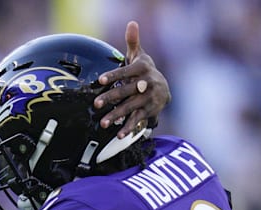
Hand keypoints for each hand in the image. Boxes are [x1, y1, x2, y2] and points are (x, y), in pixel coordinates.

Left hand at [93, 20, 170, 137]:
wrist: (164, 87)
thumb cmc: (144, 70)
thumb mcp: (140, 56)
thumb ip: (133, 41)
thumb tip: (132, 22)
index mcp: (143, 69)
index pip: (126, 71)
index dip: (114, 75)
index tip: (100, 80)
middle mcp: (147, 84)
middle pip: (127, 91)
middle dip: (111, 98)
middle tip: (96, 104)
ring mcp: (149, 99)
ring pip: (131, 108)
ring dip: (117, 115)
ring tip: (103, 123)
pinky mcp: (150, 111)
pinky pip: (138, 120)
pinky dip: (128, 128)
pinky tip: (118, 135)